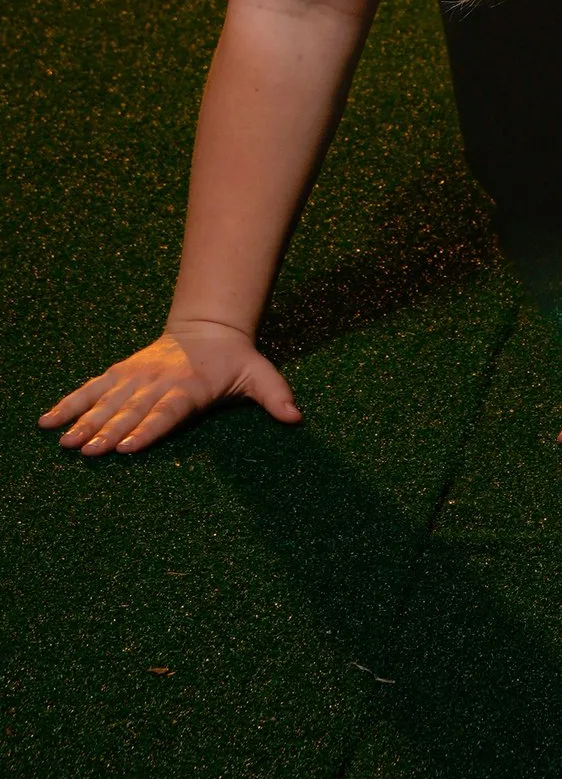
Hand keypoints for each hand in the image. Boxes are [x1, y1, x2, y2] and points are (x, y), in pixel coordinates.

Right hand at [41, 323, 299, 455]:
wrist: (208, 327)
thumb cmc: (234, 361)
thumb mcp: (259, 374)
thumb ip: (275, 395)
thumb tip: (296, 417)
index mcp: (190, 388)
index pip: (168, 411)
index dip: (149, 428)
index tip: (129, 446)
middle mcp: (158, 383)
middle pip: (132, 410)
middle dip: (109, 431)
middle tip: (87, 451)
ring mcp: (136, 377)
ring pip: (107, 399)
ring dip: (85, 420)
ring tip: (65, 442)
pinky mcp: (121, 373)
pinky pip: (92, 388)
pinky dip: (69, 403)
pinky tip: (46, 421)